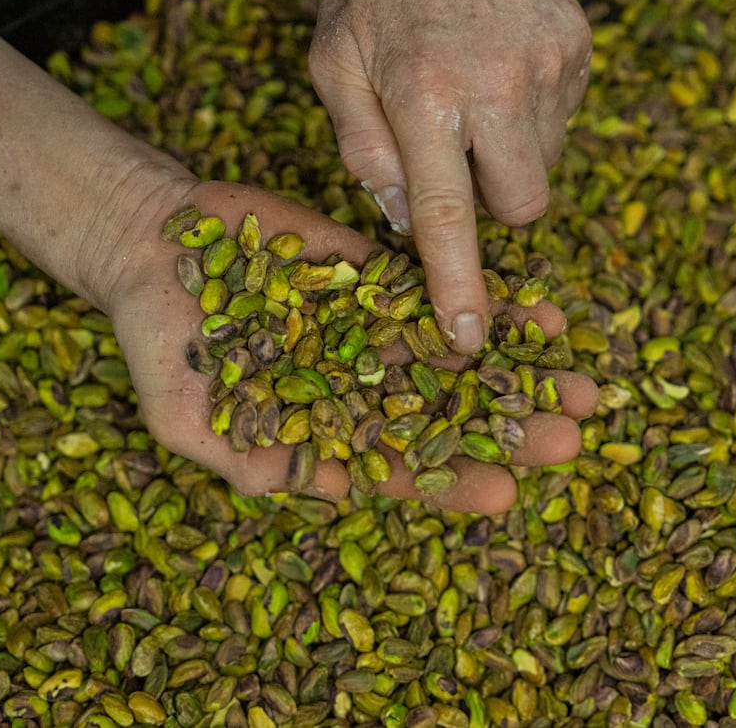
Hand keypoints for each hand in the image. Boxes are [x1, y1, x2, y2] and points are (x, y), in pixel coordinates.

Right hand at [105, 181, 597, 513]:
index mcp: (326, 432)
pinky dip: (494, 307)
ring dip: (523, 374)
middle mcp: (364, 386)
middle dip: (510, 430)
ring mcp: (378, 331)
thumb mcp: (188, 417)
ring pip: (464, 360)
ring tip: (582, 387)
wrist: (154, 243)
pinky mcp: (383, 278)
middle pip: (449, 417)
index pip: (400, 467)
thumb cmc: (159, 343)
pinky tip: (544, 320)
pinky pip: (446, 294)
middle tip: (569, 439)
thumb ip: (251, 460)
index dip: (451, 483)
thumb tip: (337, 489)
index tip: (505, 493)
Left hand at [309, 0, 591, 354]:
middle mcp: (496, 82)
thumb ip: (363, 151)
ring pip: (546, 166)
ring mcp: (549, 63)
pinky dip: (530, 119)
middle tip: (459, 159)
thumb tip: (409, 224)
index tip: (472, 338)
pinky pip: (563, 122)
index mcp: (423, 91)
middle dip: (495, 206)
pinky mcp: (579, 47)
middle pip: (524, 205)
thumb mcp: (332, 66)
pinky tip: (498, 73)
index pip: (448, 214)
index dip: (459, 283)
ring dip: (509, 156)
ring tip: (473, 97)